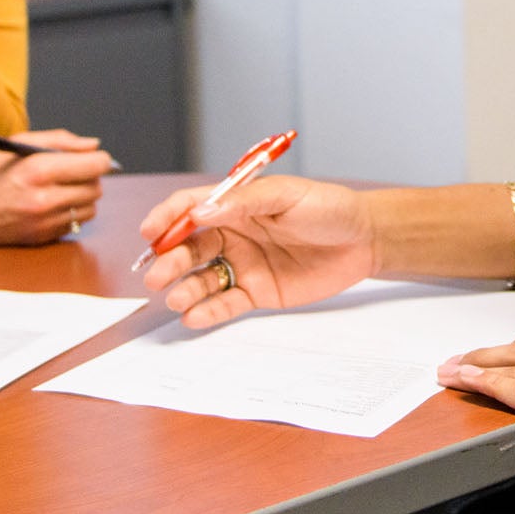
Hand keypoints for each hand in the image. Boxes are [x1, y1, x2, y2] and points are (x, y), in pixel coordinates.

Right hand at [0, 128, 110, 245]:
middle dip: (90, 177)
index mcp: (38, 170)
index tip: (93, 157)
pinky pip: (74, 225)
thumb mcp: (18, 143)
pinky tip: (50, 204)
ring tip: (61, 188)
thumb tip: (94, 145)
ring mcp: (43, 223)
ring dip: (83, 197)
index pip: (95, 165)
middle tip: (72, 171)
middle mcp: (44, 199)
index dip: (99, 159)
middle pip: (96, 188)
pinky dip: (70, 213)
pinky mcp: (41, 239)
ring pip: (90, 208)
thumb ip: (61, 141)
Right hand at [139, 175, 378, 328]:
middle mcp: (233, 234)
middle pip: (189, 247)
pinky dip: (208, 312)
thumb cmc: (328, 208)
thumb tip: (201, 211)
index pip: (190, 207)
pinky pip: (226, 303)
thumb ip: (245, 202)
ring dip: (184, 288)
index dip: (167, 218)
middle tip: (157, 275)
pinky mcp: (257, 292)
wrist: (364, 240)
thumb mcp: (287, 195)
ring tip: (177, 299)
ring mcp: (243, 264)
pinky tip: (194, 317)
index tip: (150, 231)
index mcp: (237, 204)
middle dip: (169, 261)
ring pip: (203, 277)